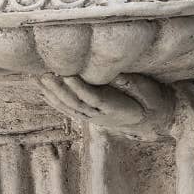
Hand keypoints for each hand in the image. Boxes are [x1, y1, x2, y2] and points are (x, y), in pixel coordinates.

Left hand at [38, 74, 179, 137]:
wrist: (156, 120)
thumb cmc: (153, 102)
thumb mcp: (149, 92)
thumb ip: (132, 84)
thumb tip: (115, 73)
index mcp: (116, 110)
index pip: (93, 98)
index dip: (79, 87)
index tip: (66, 73)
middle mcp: (101, 116)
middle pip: (76, 103)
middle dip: (58, 89)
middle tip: (44, 74)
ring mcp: (94, 117)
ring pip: (70, 107)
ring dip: (52, 94)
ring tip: (37, 78)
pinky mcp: (91, 116)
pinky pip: (70, 109)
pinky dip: (55, 100)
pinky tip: (43, 91)